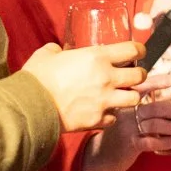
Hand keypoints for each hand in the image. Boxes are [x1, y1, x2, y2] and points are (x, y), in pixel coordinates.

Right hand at [22, 41, 145, 130]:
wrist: (31, 107)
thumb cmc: (38, 77)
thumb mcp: (47, 54)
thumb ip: (58, 50)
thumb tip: (59, 51)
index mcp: (97, 57)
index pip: (132, 50)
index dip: (139, 50)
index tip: (139, 51)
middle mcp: (106, 78)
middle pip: (139, 76)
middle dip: (139, 74)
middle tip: (133, 74)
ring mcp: (104, 101)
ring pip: (134, 99)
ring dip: (130, 95)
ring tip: (122, 95)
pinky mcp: (98, 120)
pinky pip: (114, 118)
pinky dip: (111, 115)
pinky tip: (103, 111)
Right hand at [81, 74, 170, 170]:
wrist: (101, 154)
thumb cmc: (121, 131)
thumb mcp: (128, 115)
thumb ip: (145, 108)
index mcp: (128, 101)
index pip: (142, 87)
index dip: (157, 82)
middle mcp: (127, 112)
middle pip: (155, 108)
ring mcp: (128, 129)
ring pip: (155, 125)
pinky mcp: (129, 145)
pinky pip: (149, 142)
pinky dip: (164, 141)